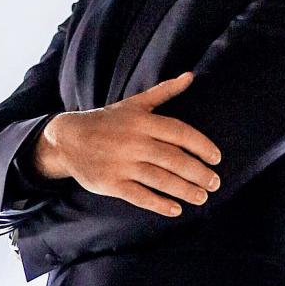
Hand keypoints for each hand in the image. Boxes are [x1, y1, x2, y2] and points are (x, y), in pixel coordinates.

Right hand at [34, 72, 221, 215]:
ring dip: (185, 190)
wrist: (67, 139)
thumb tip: (191, 76)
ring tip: (202, 197)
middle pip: (174, 159)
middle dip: (199, 173)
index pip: (180, 132)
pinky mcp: (111, 183)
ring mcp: (121, 164)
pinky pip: (140, 196)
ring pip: (160, 180)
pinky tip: (176, 209)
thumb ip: (164, 92)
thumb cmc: (107, 121)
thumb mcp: (134, 104)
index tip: (217, 159)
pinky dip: (159, 204)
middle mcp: (133, 142)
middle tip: (215, 183)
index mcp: (142, 121)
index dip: (201, 146)